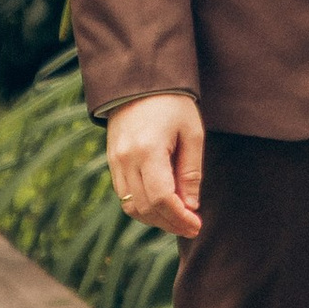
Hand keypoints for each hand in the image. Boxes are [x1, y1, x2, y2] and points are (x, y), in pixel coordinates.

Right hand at [106, 92, 203, 240]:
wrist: (139, 80)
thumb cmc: (172, 103)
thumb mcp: (192, 132)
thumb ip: (190, 171)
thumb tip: (191, 206)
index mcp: (148, 150)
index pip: (162, 198)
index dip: (180, 217)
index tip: (197, 226)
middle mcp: (126, 159)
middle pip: (145, 207)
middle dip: (170, 223)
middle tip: (191, 227)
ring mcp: (115, 161)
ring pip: (131, 206)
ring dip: (155, 219)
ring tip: (178, 219)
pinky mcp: (111, 161)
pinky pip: (124, 195)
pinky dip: (142, 206)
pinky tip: (161, 206)